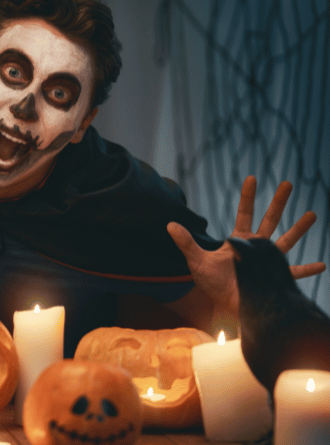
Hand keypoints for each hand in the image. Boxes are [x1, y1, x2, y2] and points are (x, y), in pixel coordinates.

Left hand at [168, 175, 325, 318]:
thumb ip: (185, 242)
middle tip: (287, 183)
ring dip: (298, 229)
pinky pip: (294, 274)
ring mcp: (267, 262)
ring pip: (285, 241)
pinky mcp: (273, 280)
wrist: (222, 306)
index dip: (247, 197)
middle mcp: (256, 248)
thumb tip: (169, 224)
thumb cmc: (211, 283)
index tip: (252, 177)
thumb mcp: (196, 261)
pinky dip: (307, 270)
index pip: (244, 213)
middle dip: (277, 202)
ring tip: (312, 214)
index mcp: (238, 241)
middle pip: (269, 220)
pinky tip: (322, 264)